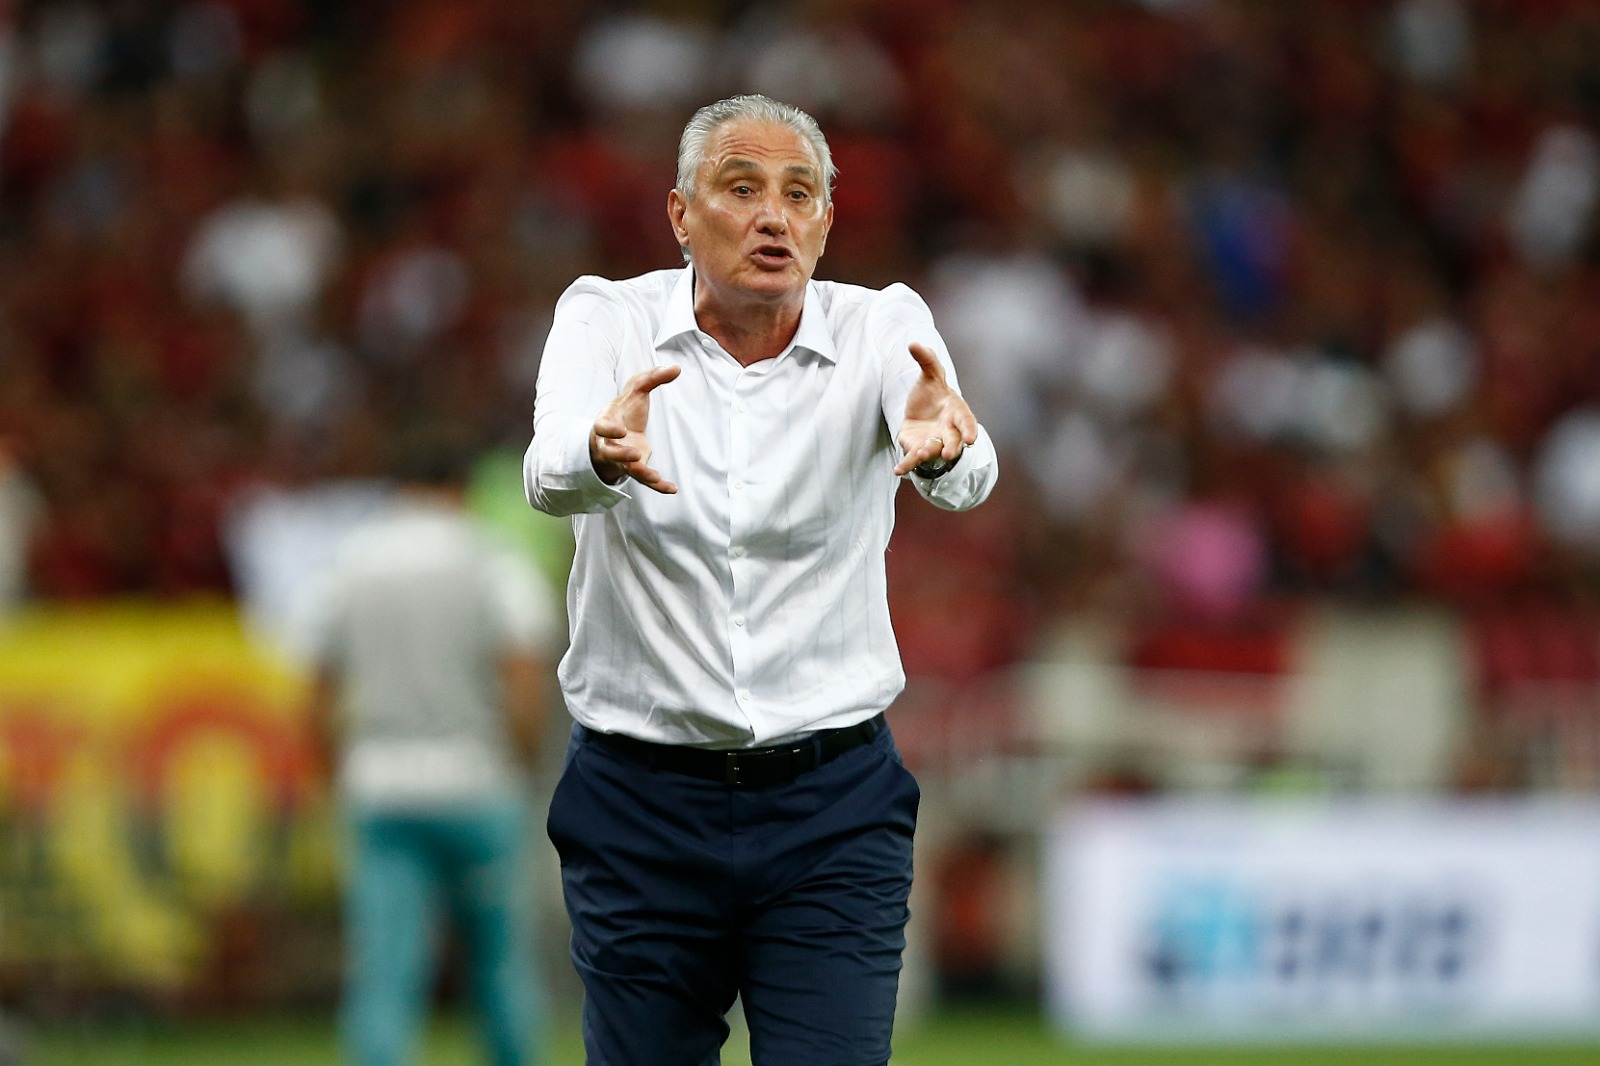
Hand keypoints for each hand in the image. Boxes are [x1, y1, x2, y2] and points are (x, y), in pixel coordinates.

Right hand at [592, 364, 680, 492]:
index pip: (602, 427)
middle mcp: (611, 443)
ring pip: (628, 469)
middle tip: (636, 454)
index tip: (619, 430)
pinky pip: (645, 480)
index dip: (608, 430)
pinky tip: (672, 488)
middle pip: (612, 453)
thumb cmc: (625, 408)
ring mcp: (623, 458)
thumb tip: (677, 368)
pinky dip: (658, 486)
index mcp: (607, 422)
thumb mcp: (636, 390)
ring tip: (654, 477)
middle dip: (622, 455)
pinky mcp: (636, 467)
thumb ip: (652, 378)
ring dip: (640, 473)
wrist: (619, 431)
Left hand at [894, 342, 977, 475]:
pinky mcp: (916, 448)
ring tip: (923, 453)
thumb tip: (913, 343)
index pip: (966, 421)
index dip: (969, 429)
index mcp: (956, 412)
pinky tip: (898, 470)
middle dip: (953, 447)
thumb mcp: (930, 375)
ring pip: (933, 451)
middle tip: (951, 452)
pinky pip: (913, 459)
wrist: (921, 412)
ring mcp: (933, 441)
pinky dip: (907, 465)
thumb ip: (926, 361)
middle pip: (953, 441)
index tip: (972, 438)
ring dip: (929, 453)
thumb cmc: (932, 394)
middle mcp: (948, 431)